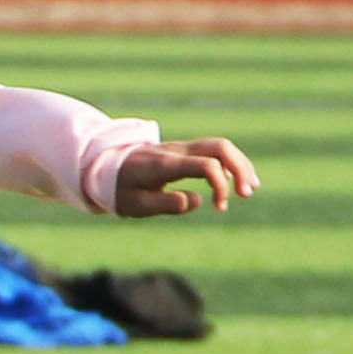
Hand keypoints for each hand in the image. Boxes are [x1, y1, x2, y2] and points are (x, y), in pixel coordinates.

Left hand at [109, 138, 258, 217]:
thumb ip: (165, 204)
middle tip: (247, 193)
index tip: (219, 207)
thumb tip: (196, 201)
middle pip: (219, 147)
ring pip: (219, 145)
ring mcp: (180, 148)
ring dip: (239, 164)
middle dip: (240, 168)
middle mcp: (176, 151)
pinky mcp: (183, 151)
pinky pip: (212, 149)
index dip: (220, 185)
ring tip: (250, 188)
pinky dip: (229, 162)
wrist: (102, 167)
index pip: (205, 165)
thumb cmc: (118, 189)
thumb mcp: (135, 204)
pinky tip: (236, 180)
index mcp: (165, 164)